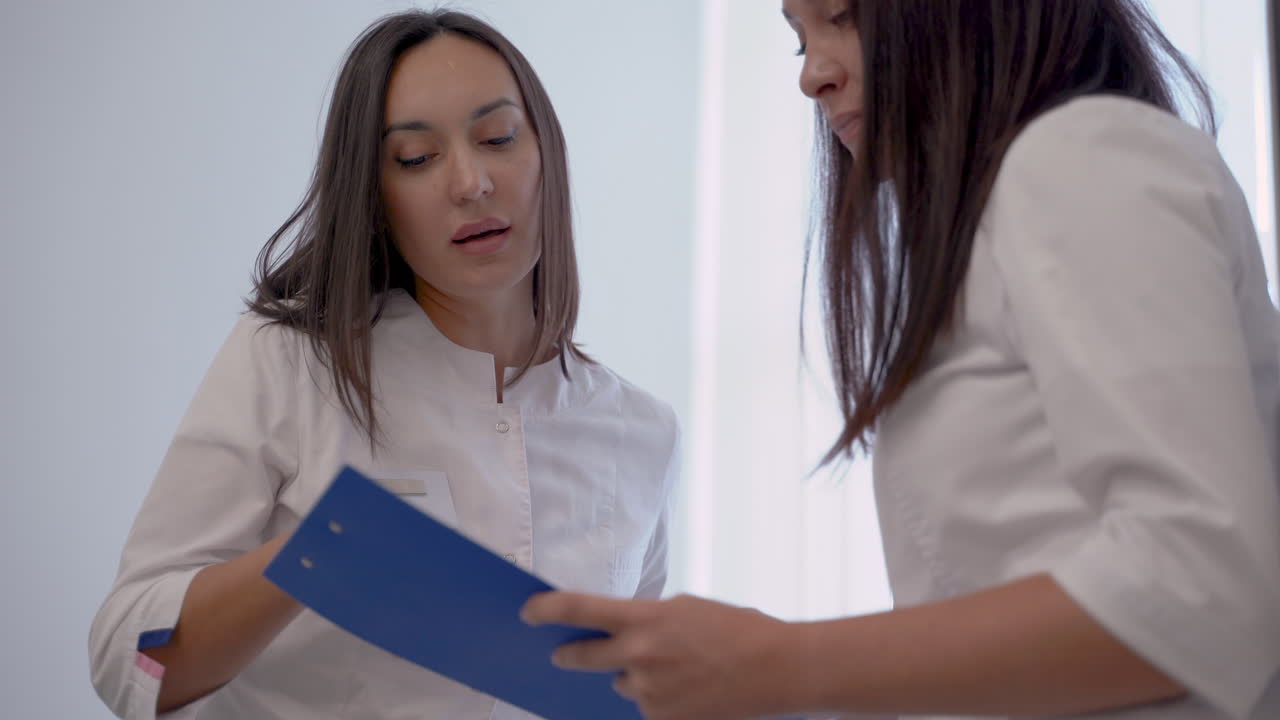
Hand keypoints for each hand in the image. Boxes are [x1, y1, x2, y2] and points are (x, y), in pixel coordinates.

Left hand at [521, 592, 795, 719]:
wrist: (777, 669)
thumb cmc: (736, 629)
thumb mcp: (685, 608)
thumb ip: (646, 619)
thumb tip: (619, 632)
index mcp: (645, 618)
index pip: (579, 608)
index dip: (546, 609)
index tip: (526, 611)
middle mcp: (639, 656)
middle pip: (582, 656)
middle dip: (568, 655)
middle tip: (559, 654)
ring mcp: (648, 692)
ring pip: (621, 684)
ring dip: (634, 677)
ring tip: (676, 668)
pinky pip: (645, 707)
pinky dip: (658, 698)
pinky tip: (689, 688)